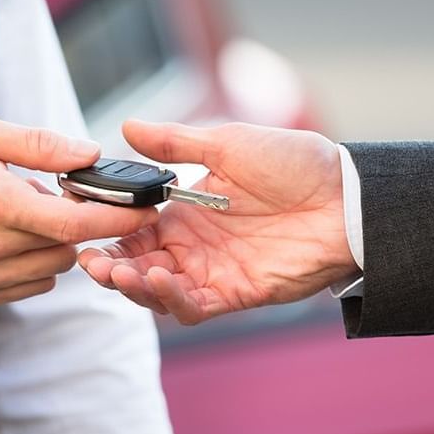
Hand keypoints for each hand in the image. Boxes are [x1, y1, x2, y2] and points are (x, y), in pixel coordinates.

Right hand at [0, 114, 157, 305]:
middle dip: (79, 222)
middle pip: (70, 247)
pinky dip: (35, 263)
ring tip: (25, 213)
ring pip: (54, 268)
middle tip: (59, 194)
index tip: (147, 207)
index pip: (76, 223)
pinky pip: (30, 285)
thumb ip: (37, 144)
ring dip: (55, 243)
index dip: (119, 218)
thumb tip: (90, 152)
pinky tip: (11, 236)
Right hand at [79, 120, 357, 323]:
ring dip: (132, 285)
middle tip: (90, 259)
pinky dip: (169, 299)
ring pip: (156, 291)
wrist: (348, 197)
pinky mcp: (235, 294)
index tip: (84, 222)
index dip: (106, 231)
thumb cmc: (296, 164)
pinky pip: (192, 307)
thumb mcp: (228, 143)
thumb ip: (175, 143)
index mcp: (185, 211)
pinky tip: (157, 280)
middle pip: (136, 265)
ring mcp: (212, 272)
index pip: (132, 229)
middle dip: (108, 266)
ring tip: (114, 273)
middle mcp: (193, 246)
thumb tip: (126, 126)